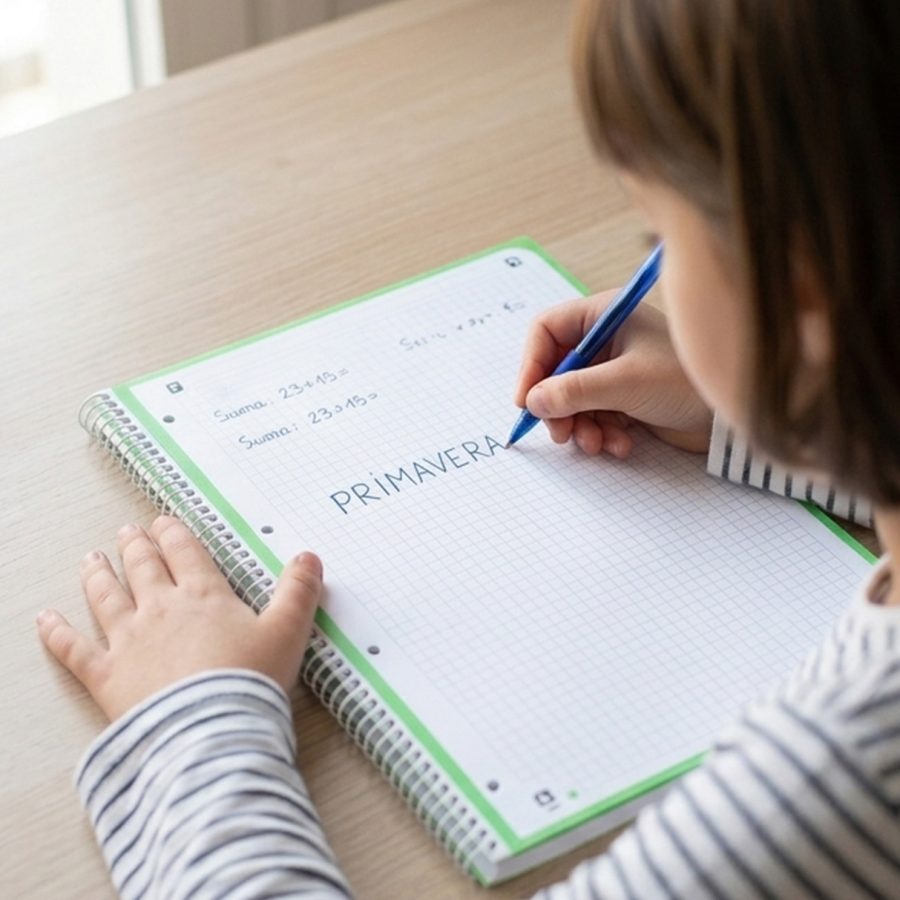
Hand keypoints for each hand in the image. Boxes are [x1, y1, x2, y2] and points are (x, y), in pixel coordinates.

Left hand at [37, 516, 321, 719]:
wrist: (210, 731)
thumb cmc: (251, 681)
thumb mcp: (287, 632)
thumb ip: (298, 593)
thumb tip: (310, 557)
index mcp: (203, 596)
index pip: (185, 554)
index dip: (173, 535)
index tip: (163, 522)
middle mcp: (161, 610)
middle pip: (143, 569)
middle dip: (135, 547)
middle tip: (127, 533)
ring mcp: (129, 641)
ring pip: (107, 598)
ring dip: (98, 576)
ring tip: (91, 560)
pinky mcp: (106, 677)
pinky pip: (74, 650)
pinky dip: (57, 634)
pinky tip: (45, 619)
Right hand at [514, 290, 712, 455]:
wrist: (729, 418)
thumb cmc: (684, 382)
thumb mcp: (624, 383)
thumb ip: (574, 390)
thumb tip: (533, 401)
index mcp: (603, 315)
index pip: (546, 332)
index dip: (531, 366)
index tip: (526, 401)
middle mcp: (605, 339)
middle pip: (554, 371)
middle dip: (557, 406)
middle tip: (560, 433)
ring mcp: (613, 371)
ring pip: (571, 400)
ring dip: (579, 426)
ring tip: (596, 443)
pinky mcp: (623, 399)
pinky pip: (592, 416)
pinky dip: (600, 433)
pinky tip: (620, 443)